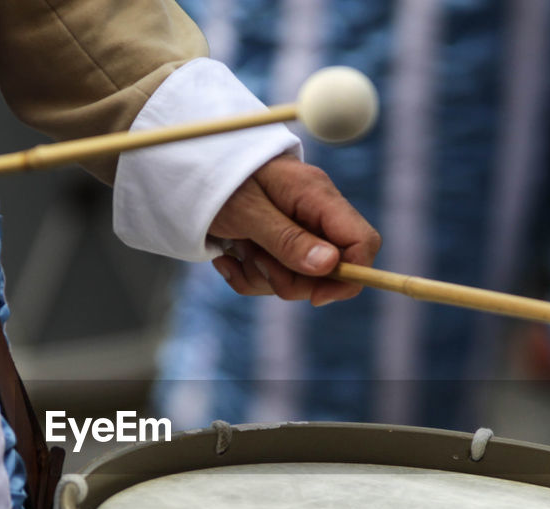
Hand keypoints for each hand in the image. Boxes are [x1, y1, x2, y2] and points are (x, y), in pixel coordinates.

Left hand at [208, 154, 379, 306]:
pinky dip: (246, 276)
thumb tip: (329, 266)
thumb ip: (287, 239)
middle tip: (254, 257)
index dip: (349, 275)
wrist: (187, 171)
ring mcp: (295, 232)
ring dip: (261, 275)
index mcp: (317, 197)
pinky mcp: (274, 247)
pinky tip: (226, 256)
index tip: (315, 296)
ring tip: (234, 247)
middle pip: (328, 272)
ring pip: (295, 281)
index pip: (362, 242)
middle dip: (290, 279)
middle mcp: (313, 216)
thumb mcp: (248, 211)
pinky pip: (270, 281)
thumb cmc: (217, 181)